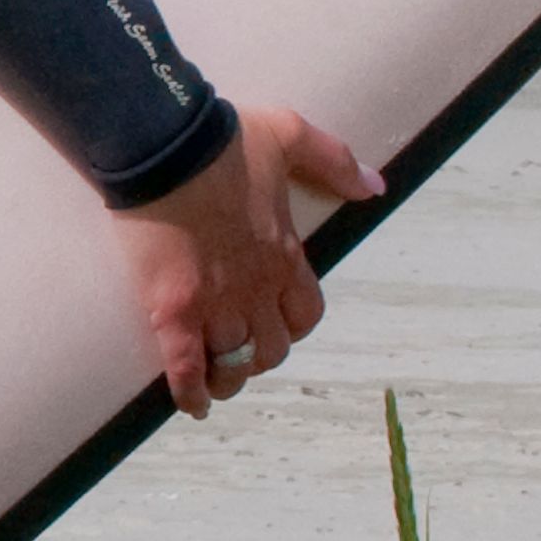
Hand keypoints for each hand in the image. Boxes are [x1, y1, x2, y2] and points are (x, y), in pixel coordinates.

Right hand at [112, 107, 378, 417]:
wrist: (165, 144)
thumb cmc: (223, 140)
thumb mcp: (291, 135)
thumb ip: (336, 162)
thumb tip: (375, 186)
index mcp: (285, 255)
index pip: (306, 315)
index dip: (293, 327)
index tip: (277, 325)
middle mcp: (256, 288)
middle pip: (271, 348)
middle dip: (259, 357)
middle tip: (240, 353)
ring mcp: (214, 304)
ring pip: (233, 364)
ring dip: (228, 378)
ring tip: (216, 380)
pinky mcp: (173, 310)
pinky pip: (185, 367)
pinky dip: (189, 392)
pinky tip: (194, 405)